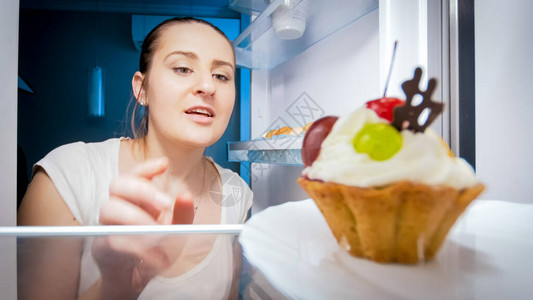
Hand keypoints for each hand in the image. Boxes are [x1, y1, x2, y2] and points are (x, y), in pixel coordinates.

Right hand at [91, 158, 194, 297]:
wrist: (137, 280)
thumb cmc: (155, 250)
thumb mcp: (175, 232)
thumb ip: (183, 215)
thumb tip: (186, 195)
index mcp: (135, 200)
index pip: (134, 175)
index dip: (146, 167)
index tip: (164, 164)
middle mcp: (118, 207)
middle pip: (117, 184)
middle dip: (142, 190)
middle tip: (165, 204)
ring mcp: (106, 225)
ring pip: (109, 208)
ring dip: (136, 217)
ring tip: (157, 233)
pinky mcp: (101, 247)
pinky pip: (111, 240)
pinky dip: (135, 246)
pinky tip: (153, 254)